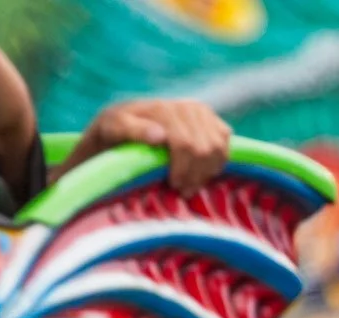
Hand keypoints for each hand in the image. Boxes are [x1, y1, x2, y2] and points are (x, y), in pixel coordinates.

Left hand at [77, 99, 231, 195]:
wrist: (122, 125)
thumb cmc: (113, 133)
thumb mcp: (112, 130)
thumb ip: (133, 130)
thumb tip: (160, 135)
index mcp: (163, 108)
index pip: (186, 145)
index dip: (183, 170)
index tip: (173, 187)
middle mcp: (186, 106)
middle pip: (205, 149)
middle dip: (195, 174)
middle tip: (182, 190)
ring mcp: (201, 111)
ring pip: (218, 148)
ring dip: (207, 171)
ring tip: (190, 183)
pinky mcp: (212, 119)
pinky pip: (226, 144)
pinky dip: (217, 162)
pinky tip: (200, 171)